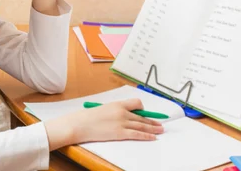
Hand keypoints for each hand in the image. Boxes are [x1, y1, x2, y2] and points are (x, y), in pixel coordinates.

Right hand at [44, 99, 163, 150]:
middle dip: (152, 121)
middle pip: (142, 116)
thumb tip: (122, 116)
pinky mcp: (120, 133)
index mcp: (117, 104)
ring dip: (153, 128)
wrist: (81, 124)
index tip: (147, 112)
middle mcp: (122, 112)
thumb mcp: (103, 109)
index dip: (143, 109)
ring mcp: (122, 122)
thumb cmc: (88, 118)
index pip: (136, 103)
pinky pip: (137, 134)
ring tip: (160, 130)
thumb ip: (114, 111)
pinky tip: (153, 137)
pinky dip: (147, 136)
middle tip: (160, 123)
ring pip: (142, 125)